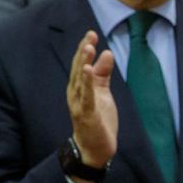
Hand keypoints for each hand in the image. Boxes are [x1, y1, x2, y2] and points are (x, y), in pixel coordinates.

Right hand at [65, 31, 116, 171]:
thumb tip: (106, 53)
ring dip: (83, 63)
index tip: (91, 34)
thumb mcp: (102, 93)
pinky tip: (87, 71)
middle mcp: (75, 93)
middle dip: (83, 51)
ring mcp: (79, 104)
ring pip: (80, 80)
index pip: (81, 64)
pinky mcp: (86, 114)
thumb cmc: (97, 119)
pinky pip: (86, 96)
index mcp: (79, 87)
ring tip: (88, 47)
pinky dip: (86, 83)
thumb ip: (102, 74)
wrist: (95, 148)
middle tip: (90, 35)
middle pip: (78, 68)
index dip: (85, 48)